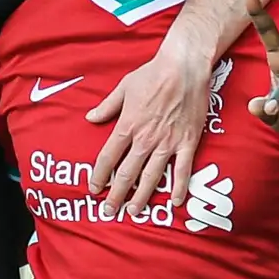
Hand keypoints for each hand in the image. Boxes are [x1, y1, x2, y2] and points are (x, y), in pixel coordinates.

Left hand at [90, 26, 222, 210]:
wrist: (184, 66)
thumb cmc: (153, 73)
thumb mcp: (124, 87)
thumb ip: (107, 106)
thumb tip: (90, 117)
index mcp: (127, 126)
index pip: (108, 158)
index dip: (99, 176)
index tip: (93, 189)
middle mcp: (145, 139)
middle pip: (127, 174)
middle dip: (116, 195)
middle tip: (109, 211)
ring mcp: (168, 143)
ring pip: (152, 177)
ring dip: (141, 197)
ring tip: (133, 212)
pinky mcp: (188, 142)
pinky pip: (183, 170)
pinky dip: (179, 187)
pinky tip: (174, 202)